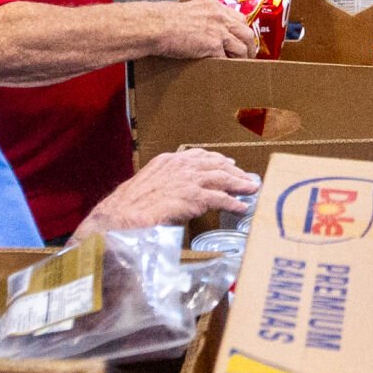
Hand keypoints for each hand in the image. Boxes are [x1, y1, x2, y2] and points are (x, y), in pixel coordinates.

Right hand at [72, 148, 258, 234]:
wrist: (120, 216)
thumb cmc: (128, 207)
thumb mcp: (148, 187)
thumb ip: (165, 186)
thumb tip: (176, 195)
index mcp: (168, 161)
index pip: (199, 156)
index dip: (217, 160)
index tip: (230, 163)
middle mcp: (179, 166)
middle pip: (215, 164)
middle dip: (234, 172)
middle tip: (247, 178)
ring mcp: (187, 180)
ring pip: (222, 178)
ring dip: (239, 184)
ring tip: (252, 190)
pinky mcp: (192, 196)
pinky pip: (219, 198)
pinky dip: (233, 202)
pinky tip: (242, 207)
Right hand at [157, 0, 257, 58]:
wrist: (156, 26)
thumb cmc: (165, 20)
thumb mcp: (189, 11)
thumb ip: (202, 17)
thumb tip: (205, 30)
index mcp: (214, 6)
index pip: (239, 17)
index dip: (242, 30)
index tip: (242, 39)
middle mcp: (220, 16)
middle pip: (246, 32)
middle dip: (250, 46)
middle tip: (248, 55)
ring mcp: (219, 31)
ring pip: (242, 47)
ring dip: (244, 58)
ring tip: (242, 66)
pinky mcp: (213, 45)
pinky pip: (228, 58)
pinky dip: (229, 65)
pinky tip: (228, 70)